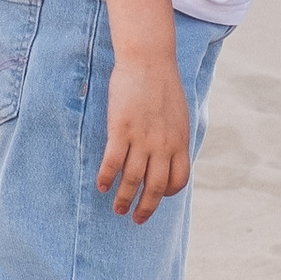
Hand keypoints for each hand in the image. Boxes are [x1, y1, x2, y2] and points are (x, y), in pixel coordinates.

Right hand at [96, 47, 190, 223]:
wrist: (149, 60)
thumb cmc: (163, 85)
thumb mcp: (179, 115)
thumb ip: (174, 137)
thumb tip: (170, 154)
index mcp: (179, 141)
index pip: (178, 180)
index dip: (167, 194)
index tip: (157, 197)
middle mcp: (163, 145)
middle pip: (155, 188)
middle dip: (145, 208)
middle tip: (136, 219)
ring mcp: (142, 138)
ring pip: (132, 180)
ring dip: (124, 198)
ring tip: (117, 208)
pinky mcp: (121, 129)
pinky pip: (112, 162)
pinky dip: (106, 177)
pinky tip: (101, 185)